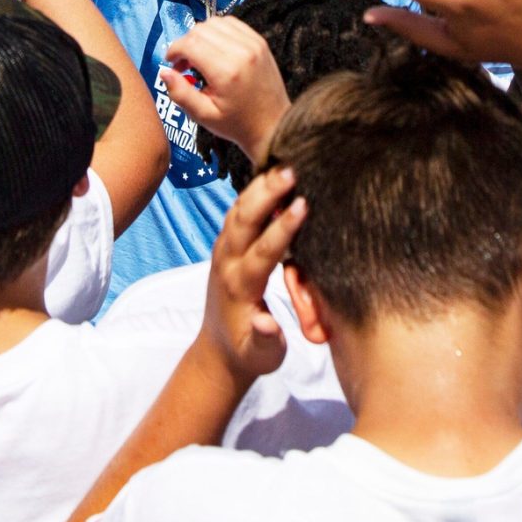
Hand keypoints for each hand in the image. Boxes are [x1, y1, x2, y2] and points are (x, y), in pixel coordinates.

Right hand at [158, 17, 291, 168]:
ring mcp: (253, 44)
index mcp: (226, 72)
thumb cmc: (238, 124)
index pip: (190, 44)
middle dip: (185, 43)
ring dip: (201, 36)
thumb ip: (180, 93)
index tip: (171, 62)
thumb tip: (164, 72)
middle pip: (200, 30)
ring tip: (199, 57)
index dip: (174, 50)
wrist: (273, 126)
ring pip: (215, 23)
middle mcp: (241, 52)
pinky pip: (231, 24)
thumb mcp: (203, 115)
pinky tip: (215, 50)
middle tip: (184, 64)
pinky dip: (218, 32)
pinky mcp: (260, 42)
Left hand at [201, 166, 307, 381]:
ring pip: (237, 212)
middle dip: (265, 195)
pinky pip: (236, 214)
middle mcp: (227, 265)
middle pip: (243, 222)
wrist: (219, 352)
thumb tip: (267, 322)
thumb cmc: (249, 354)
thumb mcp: (261, 356)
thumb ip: (266, 339)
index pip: (262, 251)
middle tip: (290, 170)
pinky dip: (251, 193)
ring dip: (257, 188)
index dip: (282, 228)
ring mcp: (222, 254)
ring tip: (282, 164)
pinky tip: (269, 176)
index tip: (303, 205)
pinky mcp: (224, 249)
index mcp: (241, 288)